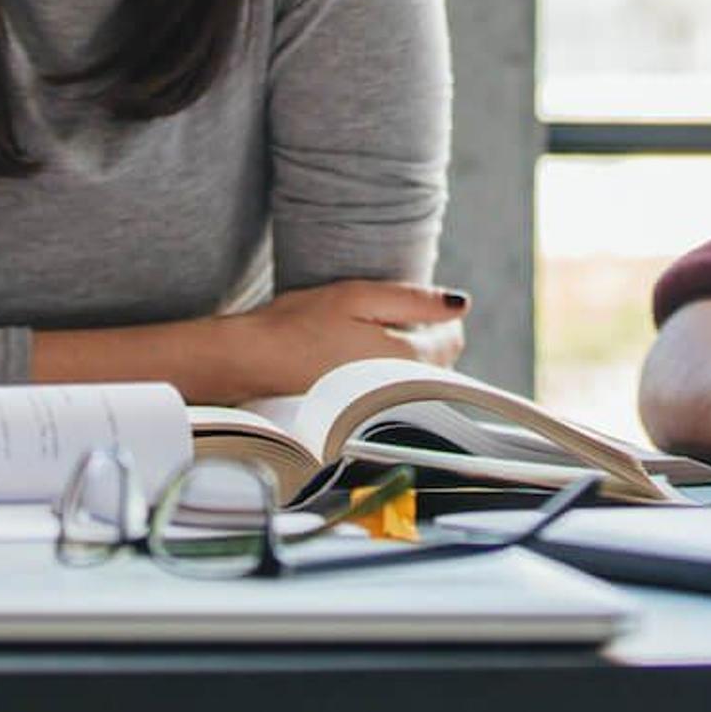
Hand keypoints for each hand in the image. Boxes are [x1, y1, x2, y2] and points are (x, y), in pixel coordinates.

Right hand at [229, 279, 469, 400]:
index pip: (451, 340)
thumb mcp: (359, 297)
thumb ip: (413, 300)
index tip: (413, 303)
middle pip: (437, 363)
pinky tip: (354, 359)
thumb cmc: (298, 324)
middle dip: (425, 337)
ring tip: (368, 335)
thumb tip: (461, 304)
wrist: (249, 362)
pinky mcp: (359, 415)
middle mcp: (399, 391)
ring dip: (405, 358)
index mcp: (405, 359)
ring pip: (414, 379)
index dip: (439, 316)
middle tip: (387, 316)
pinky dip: (384, 375)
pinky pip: (390, 392)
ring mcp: (379, 407)